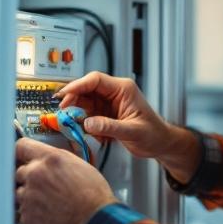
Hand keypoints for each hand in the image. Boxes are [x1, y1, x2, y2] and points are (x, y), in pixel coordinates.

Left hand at [15, 138, 117, 223]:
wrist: (95, 222)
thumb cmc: (93, 196)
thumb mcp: (79, 165)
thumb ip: (56, 160)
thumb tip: (47, 161)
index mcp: (49, 159)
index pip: (21, 146)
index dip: (21, 153)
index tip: (21, 158)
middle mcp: (35, 174)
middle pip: (18, 171)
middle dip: (28, 178)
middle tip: (42, 187)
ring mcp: (28, 196)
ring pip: (18, 193)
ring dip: (29, 197)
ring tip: (47, 203)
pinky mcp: (26, 216)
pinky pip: (21, 212)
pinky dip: (30, 214)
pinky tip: (46, 215)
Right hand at [56, 72, 199, 182]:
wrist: (160, 143)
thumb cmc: (153, 134)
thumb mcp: (132, 131)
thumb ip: (109, 127)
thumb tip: (87, 124)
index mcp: (123, 89)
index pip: (95, 80)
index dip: (77, 85)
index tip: (64, 95)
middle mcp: (114, 93)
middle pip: (86, 89)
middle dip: (73, 100)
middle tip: (63, 113)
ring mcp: (108, 103)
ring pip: (84, 102)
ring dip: (77, 114)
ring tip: (75, 126)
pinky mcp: (104, 114)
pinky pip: (87, 114)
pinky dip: (84, 123)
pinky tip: (89, 133)